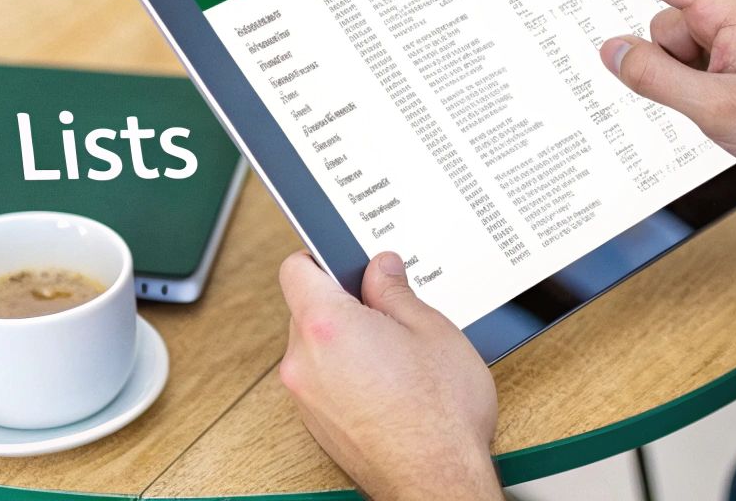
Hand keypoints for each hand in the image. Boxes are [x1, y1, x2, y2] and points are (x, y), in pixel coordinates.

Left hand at [277, 251, 501, 500]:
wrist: (438, 480)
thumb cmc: (439, 415)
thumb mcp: (430, 329)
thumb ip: (395, 291)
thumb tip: (381, 269)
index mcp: (325, 326)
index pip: (296, 268)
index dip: (322, 258)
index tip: (347, 260)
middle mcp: (303, 362)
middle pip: (307, 309)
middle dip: (344, 304)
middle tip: (389, 310)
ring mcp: (306, 398)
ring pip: (316, 348)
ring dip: (346, 342)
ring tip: (397, 353)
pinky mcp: (317, 425)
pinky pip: (323, 381)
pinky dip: (347, 375)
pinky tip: (389, 383)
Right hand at [561, 0, 735, 175]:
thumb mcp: (717, 110)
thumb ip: (656, 79)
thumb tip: (613, 51)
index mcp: (732, 5)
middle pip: (669, 16)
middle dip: (668, 58)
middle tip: (703, 96)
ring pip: (686, 35)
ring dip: (691, 71)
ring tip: (732, 101)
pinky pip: (709, 42)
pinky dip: (708, 70)